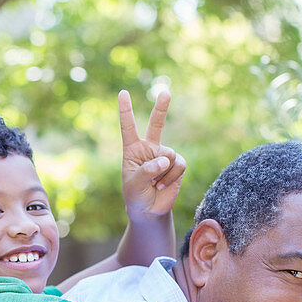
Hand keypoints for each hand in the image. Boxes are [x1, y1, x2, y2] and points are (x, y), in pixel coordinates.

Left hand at [118, 89, 186, 218]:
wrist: (149, 210)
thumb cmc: (135, 195)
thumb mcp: (134, 185)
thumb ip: (147, 171)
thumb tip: (165, 160)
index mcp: (132, 150)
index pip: (129, 127)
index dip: (126, 110)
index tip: (122, 93)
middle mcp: (149, 148)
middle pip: (157, 124)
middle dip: (162, 108)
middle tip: (165, 92)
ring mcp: (164, 155)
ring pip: (169, 155)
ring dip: (162, 173)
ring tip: (154, 184)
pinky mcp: (177, 164)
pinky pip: (179, 165)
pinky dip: (172, 177)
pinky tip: (163, 185)